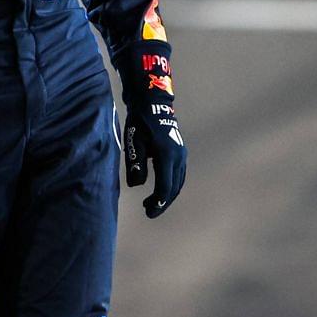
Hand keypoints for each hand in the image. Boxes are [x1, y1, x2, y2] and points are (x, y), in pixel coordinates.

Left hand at [124, 96, 185, 218]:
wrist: (153, 104)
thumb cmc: (140, 122)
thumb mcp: (134, 142)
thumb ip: (136, 163)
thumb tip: (137, 184)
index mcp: (167, 155)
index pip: (165, 186)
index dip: (158, 203)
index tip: (149, 212)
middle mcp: (178, 156)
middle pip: (174, 188)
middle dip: (163, 203)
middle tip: (149, 211)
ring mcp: (182, 154)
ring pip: (178, 182)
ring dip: (167, 195)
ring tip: (152, 203)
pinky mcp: (181, 152)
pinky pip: (179, 175)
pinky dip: (171, 185)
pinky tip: (160, 188)